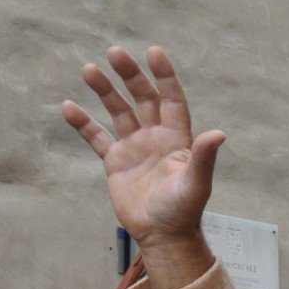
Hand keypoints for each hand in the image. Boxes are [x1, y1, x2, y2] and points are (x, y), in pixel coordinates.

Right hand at [62, 47, 220, 252]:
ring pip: (118, 111)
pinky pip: (96, 137)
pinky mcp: (116, 162)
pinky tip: (68, 107)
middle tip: (114, 52)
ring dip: (104, 90)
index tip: (153, 52)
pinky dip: (83, 123)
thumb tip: (220, 133)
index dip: (164, 76)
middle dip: (130, 75)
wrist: (162, 236)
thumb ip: (204, 157)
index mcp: (178, 139)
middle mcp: (156, 137)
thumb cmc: (183, 211)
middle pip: (143, 98)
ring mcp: (135, 147)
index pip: (172, 100)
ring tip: (89, 69)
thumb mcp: (196, 183)